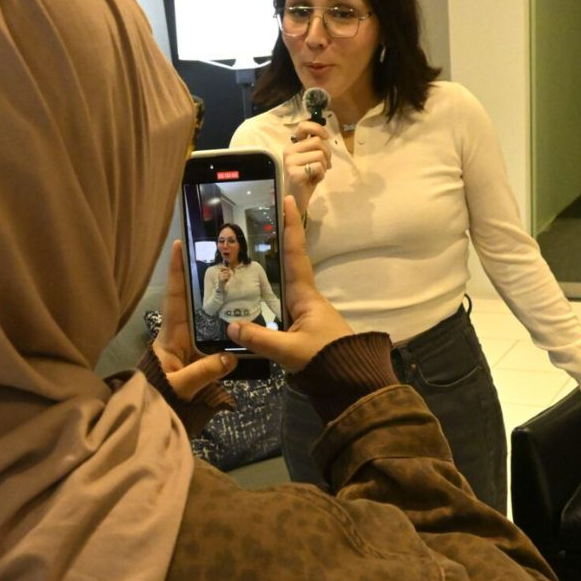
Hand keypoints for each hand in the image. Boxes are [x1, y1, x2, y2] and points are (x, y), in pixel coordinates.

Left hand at [153, 241, 235, 399]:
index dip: (176, 271)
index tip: (180, 244)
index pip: (174, 296)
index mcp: (171, 334)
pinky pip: (216, 337)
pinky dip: (229, 327)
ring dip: (221, 300)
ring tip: (240, 279)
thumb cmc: (161, 396)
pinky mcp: (201, 357)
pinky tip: (247, 318)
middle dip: (203, 276)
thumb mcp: (180, 386)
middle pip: (192, 299)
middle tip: (221, 254)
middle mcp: (181, 334)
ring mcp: (191, 344)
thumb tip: (230, 358)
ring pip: (207, 316)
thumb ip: (203, 372)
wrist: (156, 416)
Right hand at [227, 198, 351, 371]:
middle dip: (272, 243)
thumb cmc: (326, 360)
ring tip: (240, 256)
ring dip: (264, 271)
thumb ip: (259, 339)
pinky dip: (261, 299)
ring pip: (279, 286)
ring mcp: (301, 313)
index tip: (288, 199)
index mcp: (305, 295)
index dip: (291, 226)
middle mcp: (304, 298)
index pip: (296, 253)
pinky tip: (244, 301)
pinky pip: (276, 306)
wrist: (350, 382)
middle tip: (254, 223)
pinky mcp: (298, 329)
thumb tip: (230, 326)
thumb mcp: (290, 351)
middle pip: (286, 264)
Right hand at [283, 120, 331, 212]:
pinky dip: (321, 174)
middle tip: (325, 165)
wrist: (295, 200)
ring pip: (320, 154)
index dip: (318, 128)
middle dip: (327, 153)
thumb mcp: (310, 159)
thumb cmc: (305, 180)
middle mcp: (289, 151)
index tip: (325, 137)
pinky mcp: (295, 173)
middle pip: (317, 142)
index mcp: (292, 146)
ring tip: (317, 174)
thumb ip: (315, 147)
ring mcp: (290, 162)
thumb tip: (326, 138)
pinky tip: (314, 180)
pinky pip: (318, 167)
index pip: (303, 126)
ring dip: (324, 165)